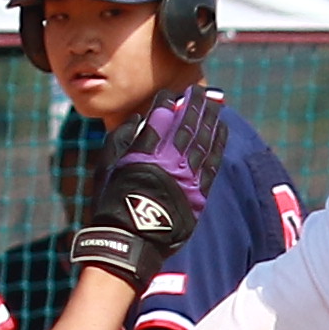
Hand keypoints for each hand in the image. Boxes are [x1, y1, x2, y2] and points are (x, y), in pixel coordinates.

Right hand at [73, 104, 213, 285]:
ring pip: (204, 138)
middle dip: (194, 103)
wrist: (131, 239)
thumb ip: (120, 139)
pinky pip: (214, 160)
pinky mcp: (200, 191)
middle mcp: (169, 160)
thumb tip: (137, 118)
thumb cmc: (112, 201)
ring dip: (210, 117)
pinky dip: (219, 141)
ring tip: (214, 103)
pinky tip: (222, 127)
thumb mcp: (106, 166)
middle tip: (199, 90)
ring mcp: (187, 176)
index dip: (167, 101)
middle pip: (187, 122)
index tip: (170, 94)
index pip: (161, 116)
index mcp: (145, 151)